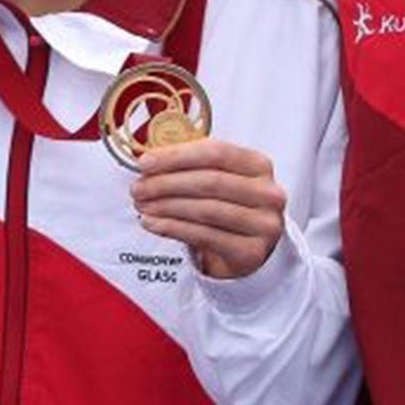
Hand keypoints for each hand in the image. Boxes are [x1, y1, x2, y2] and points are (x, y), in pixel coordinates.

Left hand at [129, 137, 286, 278]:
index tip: (145, 162)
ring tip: (142, 205)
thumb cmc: (229, 205)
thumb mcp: (219, 178)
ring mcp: (263, 224)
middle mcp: (267, 193)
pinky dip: (171, 228)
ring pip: (205, 210)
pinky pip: (203, 236)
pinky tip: (152, 222)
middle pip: (210, 182)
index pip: (216, 152)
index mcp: (258, 165)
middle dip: (166, 183)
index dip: (177, 156)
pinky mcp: (250, 251)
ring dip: (166, 206)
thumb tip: (149, 158)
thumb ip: (190, 164)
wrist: (250, 248)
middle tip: (138, 187)